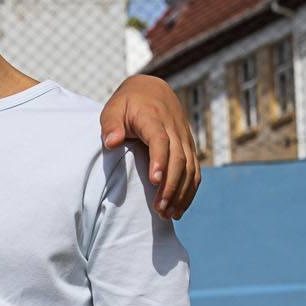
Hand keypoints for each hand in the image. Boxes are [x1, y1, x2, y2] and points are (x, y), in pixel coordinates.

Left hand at [100, 75, 201, 219]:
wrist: (153, 90)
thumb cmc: (127, 103)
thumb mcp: (113, 108)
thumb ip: (111, 125)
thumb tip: (111, 142)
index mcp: (153, 117)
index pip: (159, 139)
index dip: (159, 159)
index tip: (154, 181)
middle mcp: (173, 128)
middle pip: (178, 159)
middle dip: (170, 186)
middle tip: (159, 210)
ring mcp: (184, 138)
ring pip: (190, 168)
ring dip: (181, 193)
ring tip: (168, 215)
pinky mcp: (189, 147)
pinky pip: (195, 171)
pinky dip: (189, 191)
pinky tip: (179, 209)